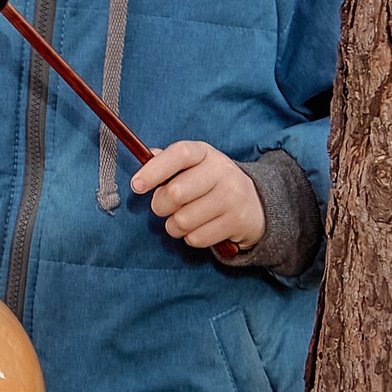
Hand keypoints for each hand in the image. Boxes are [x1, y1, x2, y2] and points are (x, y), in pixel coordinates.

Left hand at [130, 141, 264, 250]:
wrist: (255, 203)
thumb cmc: (210, 183)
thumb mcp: (193, 165)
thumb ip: (168, 162)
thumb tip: (146, 157)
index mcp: (205, 153)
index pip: (179, 154)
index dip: (154, 170)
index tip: (136, 186)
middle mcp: (222, 171)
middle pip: (175, 193)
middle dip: (160, 205)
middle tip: (163, 207)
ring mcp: (233, 197)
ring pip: (183, 220)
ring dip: (174, 225)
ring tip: (182, 220)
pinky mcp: (237, 221)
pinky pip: (197, 237)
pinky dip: (190, 237)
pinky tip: (199, 228)